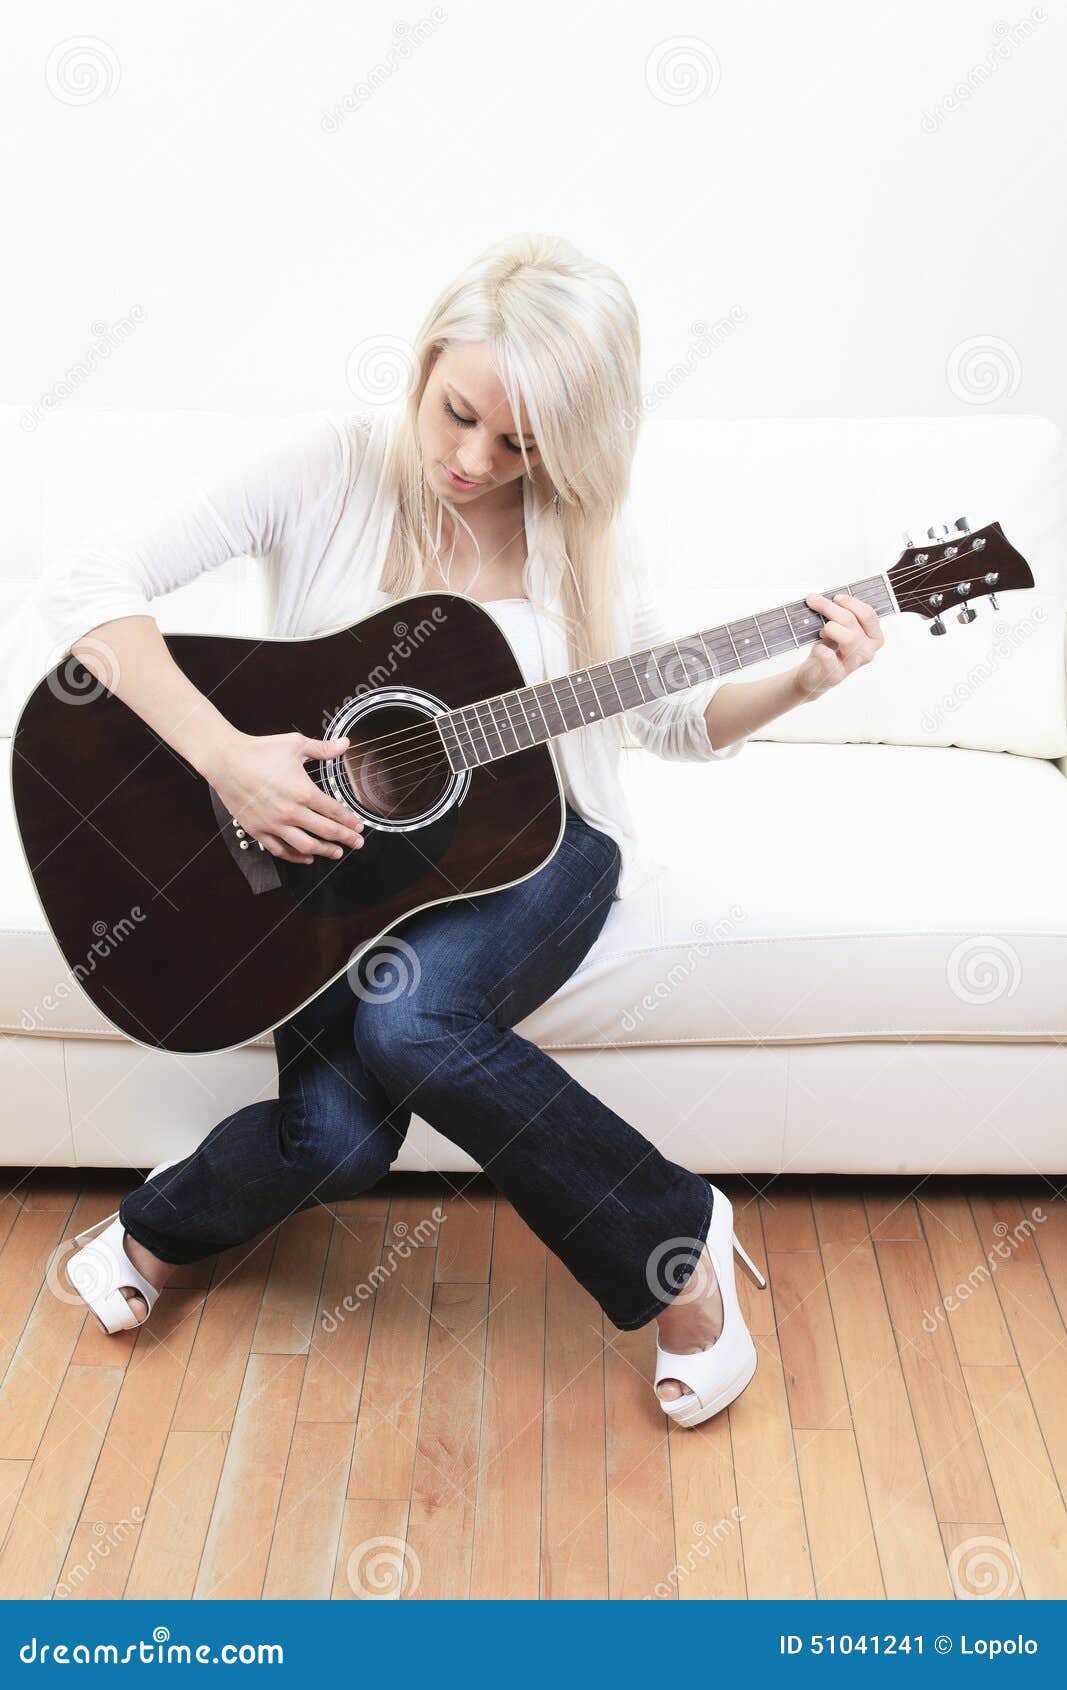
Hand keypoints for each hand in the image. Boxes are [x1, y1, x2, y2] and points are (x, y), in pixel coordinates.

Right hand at [207, 730, 364, 864]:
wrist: (225, 760)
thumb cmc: (259, 751)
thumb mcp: (295, 744)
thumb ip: (323, 749)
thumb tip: (346, 743)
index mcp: (303, 791)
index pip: (335, 812)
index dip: (350, 822)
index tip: (359, 827)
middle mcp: (290, 812)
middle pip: (326, 832)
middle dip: (346, 839)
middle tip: (357, 843)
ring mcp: (273, 824)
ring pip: (306, 846)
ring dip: (324, 852)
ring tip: (336, 853)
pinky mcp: (258, 830)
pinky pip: (280, 850)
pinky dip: (296, 857)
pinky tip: (306, 857)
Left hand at [792, 593, 884, 702]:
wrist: (813, 674)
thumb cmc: (828, 648)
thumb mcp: (839, 628)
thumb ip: (841, 613)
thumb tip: (827, 595)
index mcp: (874, 637)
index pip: (868, 614)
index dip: (850, 602)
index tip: (836, 598)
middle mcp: (868, 651)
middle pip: (852, 621)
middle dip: (830, 608)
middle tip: (814, 601)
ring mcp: (853, 665)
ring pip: (847, 637)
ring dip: (829, 628)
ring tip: (821, 631)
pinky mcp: (837, 676)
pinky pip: (829, 657)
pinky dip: (820, 649)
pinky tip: (818, 648)